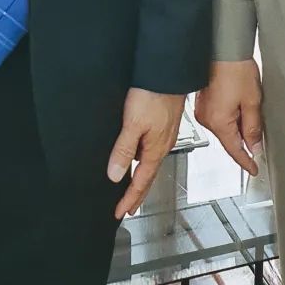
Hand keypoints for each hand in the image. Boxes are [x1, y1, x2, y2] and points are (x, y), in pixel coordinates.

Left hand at [107, 89, 185, 219]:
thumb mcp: (133, 123)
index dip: (129, 199)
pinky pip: (152, 149)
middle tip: (128, 207)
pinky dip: (143, 159)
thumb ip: (123, 150)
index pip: (141, 182)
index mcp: (156, 149)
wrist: (169, 72)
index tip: (120, 212)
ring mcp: (164, 134)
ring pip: (150, 162)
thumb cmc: (154, 94)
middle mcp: (162, 145)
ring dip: (141, 177)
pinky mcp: (164, 123)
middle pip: (148, 176)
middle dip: (137, 194)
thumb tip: (115, 175)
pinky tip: (137, 154)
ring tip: (130, 186)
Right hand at [194, 59, 262, 175]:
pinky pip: (218, 118)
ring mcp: (202, 111)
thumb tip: (255, 146)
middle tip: (259, 133)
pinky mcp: (203, 103)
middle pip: (229, 139)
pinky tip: (239, 105)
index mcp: (218, 122)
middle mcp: (206, 119)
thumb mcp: (252, 101)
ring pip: (224, 128)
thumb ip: (253, 128)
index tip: (254, 168)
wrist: (223, 48)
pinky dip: (230, 118)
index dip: (246, 161)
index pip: (234, 150)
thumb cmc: (235, 69)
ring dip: (237, 126)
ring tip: (248, 108)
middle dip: (244, 139)